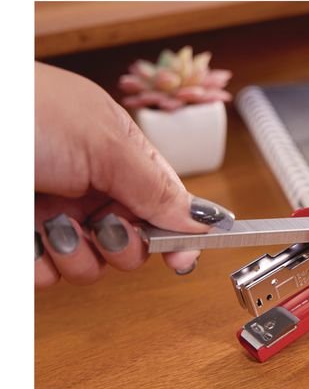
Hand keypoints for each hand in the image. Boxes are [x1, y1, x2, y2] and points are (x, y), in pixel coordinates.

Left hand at [35, 62, 233, 287]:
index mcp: (119, 156)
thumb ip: (157, 187)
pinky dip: (40, 263)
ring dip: (74, 252)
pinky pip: (48, 276)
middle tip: (102, 224)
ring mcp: (55, 216)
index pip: (165, 203)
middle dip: (120, 243)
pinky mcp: (25, 242)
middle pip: (133, 243)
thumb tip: (201, 218)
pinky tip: (29, 237)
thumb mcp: (104, 143)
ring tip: (50, 221)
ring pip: (91, 266)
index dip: (178, 233)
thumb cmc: (26, 112)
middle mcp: (90, 188)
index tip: (183, 260)